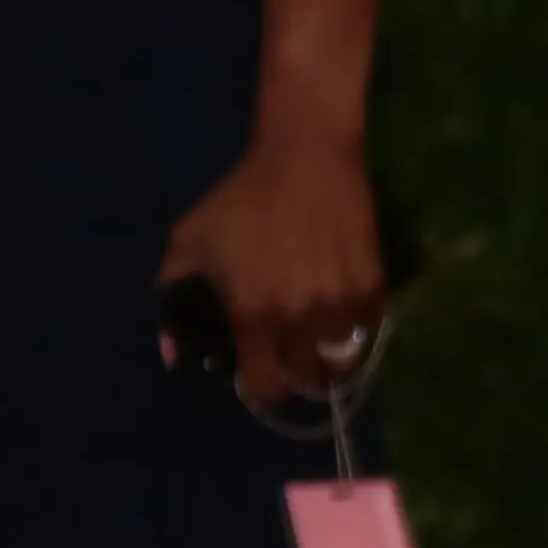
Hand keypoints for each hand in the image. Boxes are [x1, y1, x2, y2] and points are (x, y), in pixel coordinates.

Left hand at [161, 127, 383, 405]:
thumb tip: (173, 354)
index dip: (261, 389)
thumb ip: (173, 297)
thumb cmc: (241, 200)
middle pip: (310, 380)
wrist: (305, 159)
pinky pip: (370, 328)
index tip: (258, 375)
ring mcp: (343, 304)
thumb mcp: (189, 241)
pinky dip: (357, 329)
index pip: (266, 386)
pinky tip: (342, 312)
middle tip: (291, 356)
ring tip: (320, 340)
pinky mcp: (374, 286)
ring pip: (345, 360)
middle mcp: (301, 318)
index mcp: (253, 313)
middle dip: (298, 374)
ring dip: (331, 355)